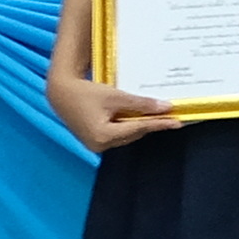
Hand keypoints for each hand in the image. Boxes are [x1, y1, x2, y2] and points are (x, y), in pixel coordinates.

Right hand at [47, 70, 176, 157]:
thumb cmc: (86, 92)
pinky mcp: (95, 141)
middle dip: (151, 124)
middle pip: (133, 133)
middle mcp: (100, 145)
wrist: (61, 93)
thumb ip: (141, 103)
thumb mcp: (115, 96)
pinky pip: (118, 134)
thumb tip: (165, 107)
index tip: (178, 122)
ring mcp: (96, 145)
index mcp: (103, 136)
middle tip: (171, 117)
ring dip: (141, 125)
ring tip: (160, 116)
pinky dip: (129, 125)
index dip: (159, 124)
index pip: (138, 128)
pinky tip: (140, 117)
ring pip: (127, 135)